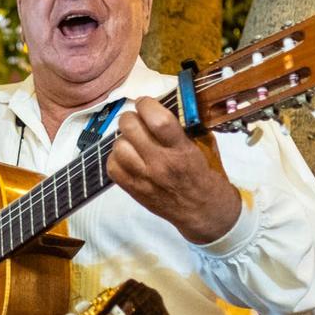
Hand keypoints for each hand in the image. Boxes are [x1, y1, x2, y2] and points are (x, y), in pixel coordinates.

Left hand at [107, 98, 242, 243]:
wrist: (202, 210)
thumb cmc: (203, 175)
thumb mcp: (202, 147)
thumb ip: (182, 127)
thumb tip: (161, 105)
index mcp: (182, 150)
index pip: (157, 119)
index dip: (146, 104)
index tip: (146, 103)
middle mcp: (160, 163)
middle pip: (130, 128)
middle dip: (132, 118)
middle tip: (138, 121)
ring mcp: (144, 178)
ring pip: (118, 146)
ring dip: (123, 138)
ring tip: (133, 141)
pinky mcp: (133, 190)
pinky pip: (112, 166)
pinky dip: (116, 157)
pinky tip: (128, 157)